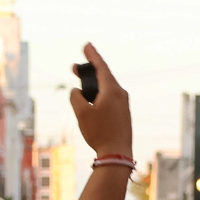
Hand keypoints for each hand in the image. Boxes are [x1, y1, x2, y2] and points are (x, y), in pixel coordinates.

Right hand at [69, 44, 131, 158]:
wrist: (117, 154)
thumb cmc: (99, 132)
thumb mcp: (81, 113)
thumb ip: (76, 97)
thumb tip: (77, 92)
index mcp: (112, 90)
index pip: (101, 67)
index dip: (92, 55)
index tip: (87, 45)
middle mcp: (120, 94)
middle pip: (104, 76)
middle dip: (89, 71)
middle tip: (75, 68)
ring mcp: (124, 105)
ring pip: (107, 88)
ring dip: (94, 84)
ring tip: (81, 85)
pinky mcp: (123, 114)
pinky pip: (110, 98)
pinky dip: (100, 94)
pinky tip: (93, 100)